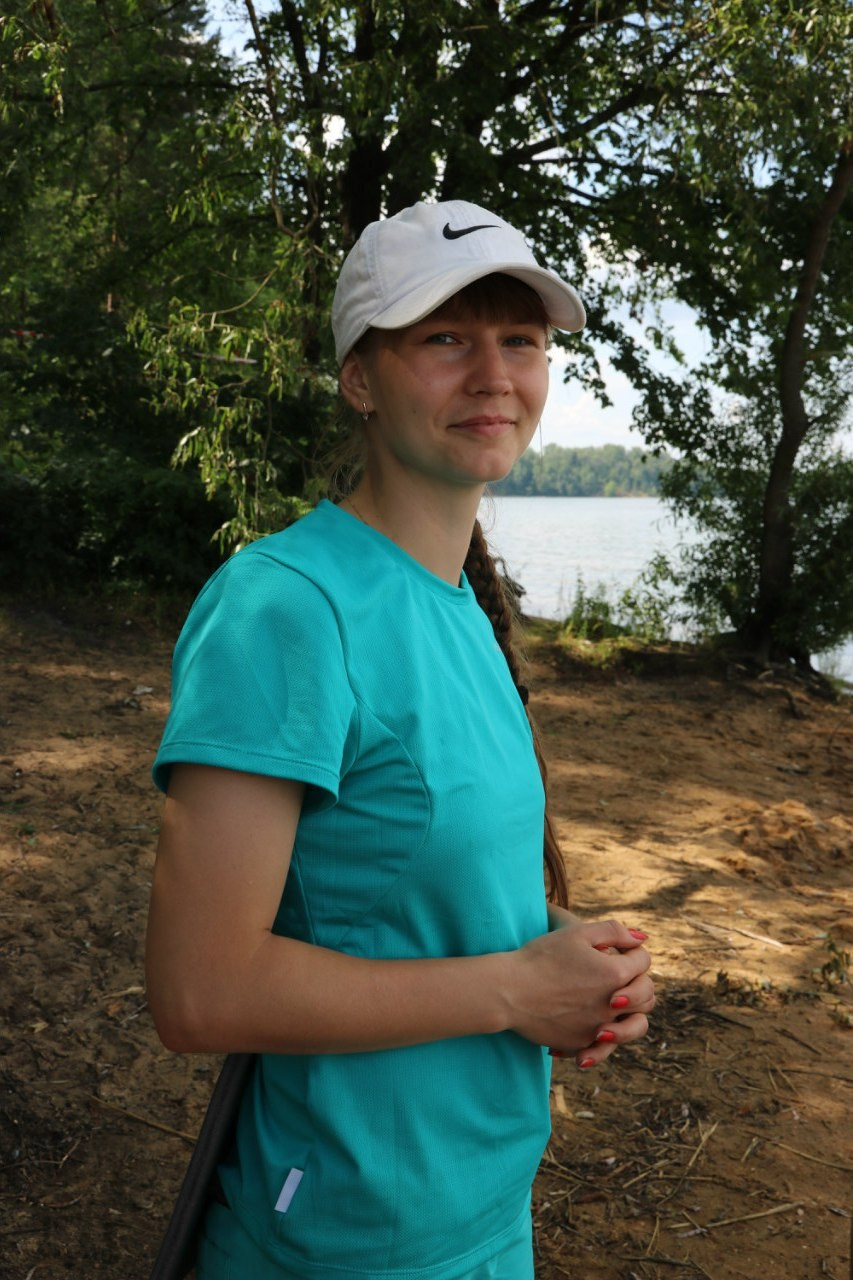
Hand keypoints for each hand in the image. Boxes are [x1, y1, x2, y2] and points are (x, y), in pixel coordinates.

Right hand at [503, 917, 654, 1064]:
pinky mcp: (582, 1043)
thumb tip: (641, 939)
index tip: (619, 950)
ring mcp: (599, 1027)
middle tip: (619, 977)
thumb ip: (614, 931)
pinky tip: (593, 1030)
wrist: (509, 990)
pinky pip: (605, 1046)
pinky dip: (603, 1039)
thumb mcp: (578, 933)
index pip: (643, 961)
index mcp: (616, 973)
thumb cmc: (541, 957)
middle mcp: (614, 1005)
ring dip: (632, 1016)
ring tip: (617, 1007)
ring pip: (635, 1027)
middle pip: (647, 996)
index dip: (634, 951)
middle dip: (638, 983)